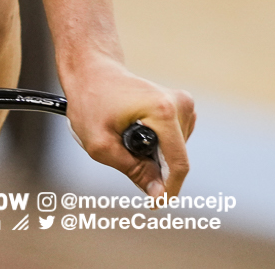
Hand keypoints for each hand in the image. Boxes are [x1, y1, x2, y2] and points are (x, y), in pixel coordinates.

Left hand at [63, 55, 195, 198]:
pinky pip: (175, 141)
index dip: (169, 190)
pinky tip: (135, 133)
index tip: (155, 204)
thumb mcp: (101, 144)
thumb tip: (158, 193)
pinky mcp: (180, 106)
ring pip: (176, 151)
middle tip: (122, 153)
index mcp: (162, 111)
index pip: (178, 163)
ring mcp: (182, 103)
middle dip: (154, 167)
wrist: (92, 71)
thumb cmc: (91, 102)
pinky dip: (157, 145)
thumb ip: (133, 170)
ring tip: (125, 137)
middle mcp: (179, 104)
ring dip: (154, 155)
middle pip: (176, 157)